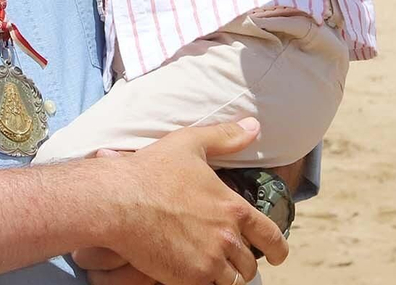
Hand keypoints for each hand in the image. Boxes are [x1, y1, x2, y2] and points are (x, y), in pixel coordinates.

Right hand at [102, 118, 288, 284]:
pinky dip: (205, 283)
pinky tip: (193, 272)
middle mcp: (226, 238)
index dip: (278, 249)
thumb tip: (254, 127)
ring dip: (224, 275)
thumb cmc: (151, 171)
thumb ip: (225, 137)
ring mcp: (208, 261)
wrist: (118, 202)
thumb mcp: (190, 144)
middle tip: (229, 256)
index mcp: (232, 208)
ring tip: (212, 267)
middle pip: (249, 263)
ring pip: (231, 280)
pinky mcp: (188, 279)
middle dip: (242, 261)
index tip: (278, 255)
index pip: (270, 236)